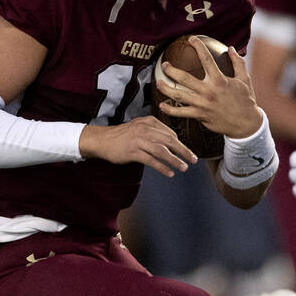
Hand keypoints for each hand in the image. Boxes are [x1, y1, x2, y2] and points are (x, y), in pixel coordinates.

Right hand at [79, 115, 196, 176]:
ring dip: (175, 160)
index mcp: (149, 122)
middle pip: (170, 141)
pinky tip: (170, 173)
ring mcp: (139, 140)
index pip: (170, 133)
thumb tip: (174, 142)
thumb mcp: (140, 127)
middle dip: (184, 151)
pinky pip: (152, 160)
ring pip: (162, 151)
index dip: (180, 144)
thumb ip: (155, 131)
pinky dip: (163, 167)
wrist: (102, 140)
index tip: (187, 153)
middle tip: (194, 160)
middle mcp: (145, 129)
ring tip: (184, 168)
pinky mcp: (133, 152)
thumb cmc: (123, 135)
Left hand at [156, 40, 261, 138]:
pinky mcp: (200, 115)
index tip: (191, 39)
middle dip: (171, 70)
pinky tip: (162, 105)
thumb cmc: (246, 100)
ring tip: (158, 82)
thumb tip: (231, 48)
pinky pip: (181, 113)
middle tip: (164, 65)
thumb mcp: (244, 80)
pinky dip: (170, 110)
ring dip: (165, 88)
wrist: (246, 124)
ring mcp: (203, 104)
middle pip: (184, 78)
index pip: (206, 59)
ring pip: (178, 95)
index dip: (198, 47)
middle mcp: (209, 91)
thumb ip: (237, 63)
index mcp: (220, 80)